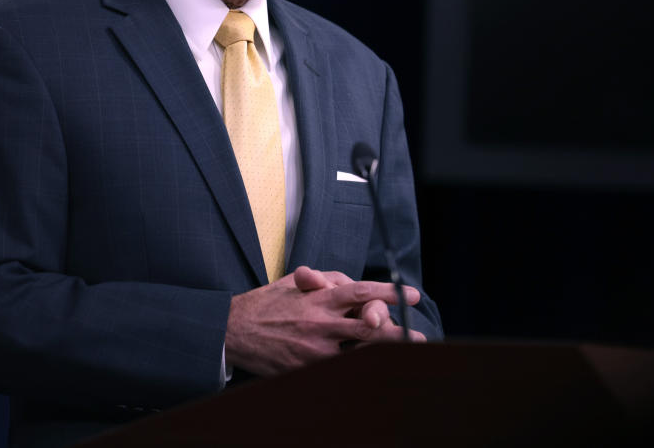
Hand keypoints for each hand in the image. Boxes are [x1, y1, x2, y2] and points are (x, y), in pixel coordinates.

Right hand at [225, 266, 422, 376]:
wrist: (235, 331)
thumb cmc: (267, 303)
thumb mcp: (293, 283)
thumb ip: (323, 280)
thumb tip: (347, 283)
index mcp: (319, 299)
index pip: (360, 292)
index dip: (389, 293)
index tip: (412, 295)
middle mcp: (320, 324)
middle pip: (368, 328)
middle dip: (395, 331)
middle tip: (418, 336)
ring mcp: (315, 350)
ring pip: (358, 353)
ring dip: (382, 353)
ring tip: (403, 355)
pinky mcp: (306, 368)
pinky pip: (338, 370)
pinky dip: (357, 369)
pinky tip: (372, 371)